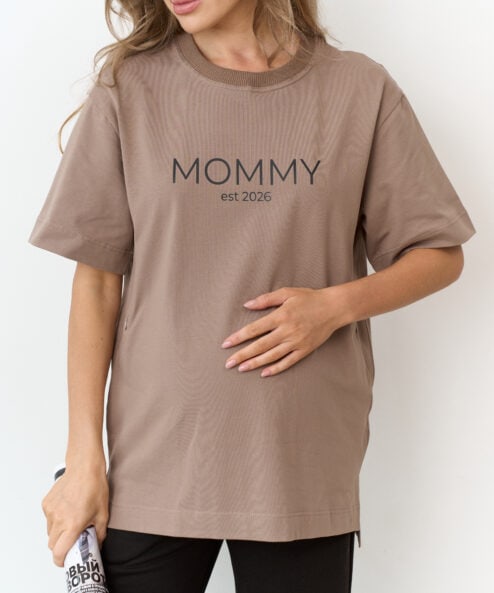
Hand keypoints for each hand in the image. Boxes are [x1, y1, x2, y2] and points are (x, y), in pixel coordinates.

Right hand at [42, 464, 108, 566]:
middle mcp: (58, 519)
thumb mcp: (103, 513)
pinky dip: (56, 519)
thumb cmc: (95, 487)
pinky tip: (68, 509)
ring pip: (49, 532)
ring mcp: (50, 511)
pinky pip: (48, 519)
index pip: (59, 553)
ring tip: (72, 520)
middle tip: (73, 539)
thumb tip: (96, 544)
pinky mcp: (46, 503)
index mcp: (72, 524)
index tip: (67, 559)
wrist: (85, 467)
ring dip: (58, 532)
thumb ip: (99, 534)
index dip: (62, 560)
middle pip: (52, 545)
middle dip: (61, 546)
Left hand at [221, 286, 348, 376]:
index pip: (254, 329)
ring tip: (241, 369)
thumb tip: (247, 305)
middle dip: (242, 355)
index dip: (238, 337)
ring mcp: (296, 342)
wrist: (334, 308)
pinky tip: (264, 373)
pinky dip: (276, 368)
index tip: (226, 344)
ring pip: (271, 356)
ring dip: (255, 363)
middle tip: (228, 363)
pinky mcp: (305, 350)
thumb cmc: (309, 298)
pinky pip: (288, 362)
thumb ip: (266, 300)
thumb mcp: (287, 293)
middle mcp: (287, 331)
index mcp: (280, 316)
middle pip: (260, 346)